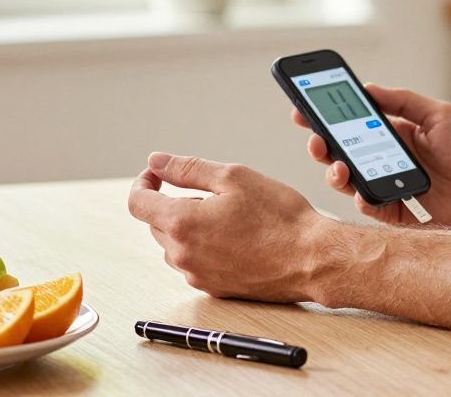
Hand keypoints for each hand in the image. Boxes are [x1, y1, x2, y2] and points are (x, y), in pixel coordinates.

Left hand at [127, 152, 329, 301]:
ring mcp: (197, 276)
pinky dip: (205, 247)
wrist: (312, 259)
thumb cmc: (279, 216)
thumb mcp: (234, 177)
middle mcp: (183, 255)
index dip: (144, 182)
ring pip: (176, 246)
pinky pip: (195, 263)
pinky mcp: (214, 289)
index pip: (137, 202)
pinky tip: (237, 238)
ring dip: (189, 228)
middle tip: (214, 194)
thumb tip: (157, 161)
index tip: (159, 174)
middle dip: (174, 204)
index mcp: (181, 223)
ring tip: (229, 217)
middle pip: (156, 224)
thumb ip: (188, 168)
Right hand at [293, 84, 450, 226]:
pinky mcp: (394, 212)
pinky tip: (360, 188)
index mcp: (393, 134)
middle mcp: (384, 160)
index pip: (351, 123)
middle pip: (340, 151)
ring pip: (346, 180)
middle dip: (320, 143)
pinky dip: (360, 197)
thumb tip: (367, 87)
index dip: (325, 116)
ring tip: (336, 163)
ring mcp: (387, 186)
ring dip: (334, 171)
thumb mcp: (439, 114)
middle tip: (314, 137)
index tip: (302, 107)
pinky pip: (367, 206)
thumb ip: (403, 101)